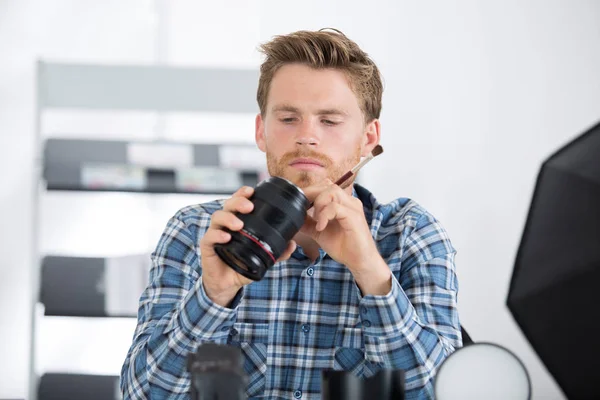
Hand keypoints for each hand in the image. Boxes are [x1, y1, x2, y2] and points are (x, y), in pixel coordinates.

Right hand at [199, 186, 296, 305]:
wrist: (227, 284)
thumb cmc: (242, 265)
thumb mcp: (263, 258)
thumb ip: (278, 252)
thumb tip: (293, 244)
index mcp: (237, 222)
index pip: (238, 202)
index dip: (243, 193)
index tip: (252, 190)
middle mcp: (225, 225)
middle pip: (228, 205)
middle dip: (238, 202)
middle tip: (249, 206)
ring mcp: (215, 234)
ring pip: (217, 218)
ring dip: (228, 218)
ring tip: (239, 224)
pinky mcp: (207, 247)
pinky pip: (209, 238)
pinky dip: (217, 235)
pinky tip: (226, 237)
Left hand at [300, 180, 378, 271]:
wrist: (360, 261)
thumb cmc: (344, 247)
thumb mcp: (320, 233)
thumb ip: (308, 223)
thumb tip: (294, 217)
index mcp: (342, 203)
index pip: (324, 188)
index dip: (310, 194)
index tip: (300, 206)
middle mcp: (349, 201)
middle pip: (327, 186)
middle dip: (313, 197)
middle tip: (307, 213)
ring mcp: (353, 207)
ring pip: (332, 192)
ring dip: (319, 204)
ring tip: (317, 220)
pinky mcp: (354, 216)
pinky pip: (335, 207)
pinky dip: (324, 216)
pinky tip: (320, 227)